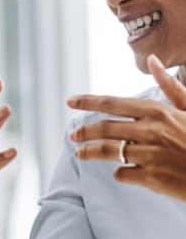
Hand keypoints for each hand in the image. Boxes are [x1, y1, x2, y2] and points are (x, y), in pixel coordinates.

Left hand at [68, 54, 185, 201]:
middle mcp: (152, 131)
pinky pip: (124, 174)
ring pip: (109, 152)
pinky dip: (120, 173)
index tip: (70, 101)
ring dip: (91, 152)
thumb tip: (151, 59)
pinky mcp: (153, 178)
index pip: (114, 103)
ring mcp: (152, 155)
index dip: (88, 102)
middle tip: (73, 135)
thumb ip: (169, 86)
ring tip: (81, 153)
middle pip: (106, 128)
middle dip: (85, 131)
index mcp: (159, 112)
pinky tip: (122, 173)